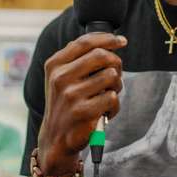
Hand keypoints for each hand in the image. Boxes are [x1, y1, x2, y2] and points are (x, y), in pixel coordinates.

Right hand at [38, 32, 125, 172]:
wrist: (56, 137)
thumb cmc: (66, 103)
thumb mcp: (63, 78)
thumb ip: (79, 58)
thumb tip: (110, 42)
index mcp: (55, 65)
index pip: (84, 42)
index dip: (107, 39)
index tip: (122, 41)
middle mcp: (60, 77)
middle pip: (101, 55)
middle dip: (116, 63)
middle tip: (117, 75)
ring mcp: (71, 94)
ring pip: (110, 76)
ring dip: (117, 86)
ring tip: (109, 95)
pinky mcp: (83, 111)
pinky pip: (112, 97)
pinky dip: (115, 105)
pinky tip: (106, 112)